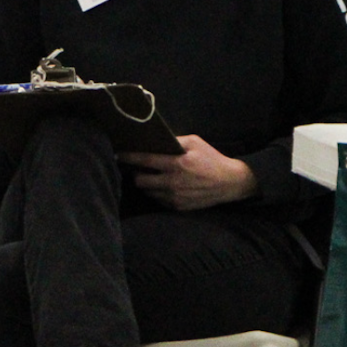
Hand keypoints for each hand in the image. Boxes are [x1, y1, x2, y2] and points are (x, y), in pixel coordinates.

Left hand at [117, 135, 257, 210]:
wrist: (229, 183)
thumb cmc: (211, 159)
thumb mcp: (195, 142)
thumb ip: (174, 140)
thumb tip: (154, 140)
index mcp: (176, 164)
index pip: (145, 160)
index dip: (128, 157)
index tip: (117, 154)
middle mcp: (172, 182)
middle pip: (140, 181)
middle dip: (135, 173)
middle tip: (135, 167)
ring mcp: (174, 197)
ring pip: (147, 192)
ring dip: (145, 184)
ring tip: (147, 176)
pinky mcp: (178, 207)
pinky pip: (158, 200)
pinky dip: (156, 193)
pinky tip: (161, 185)